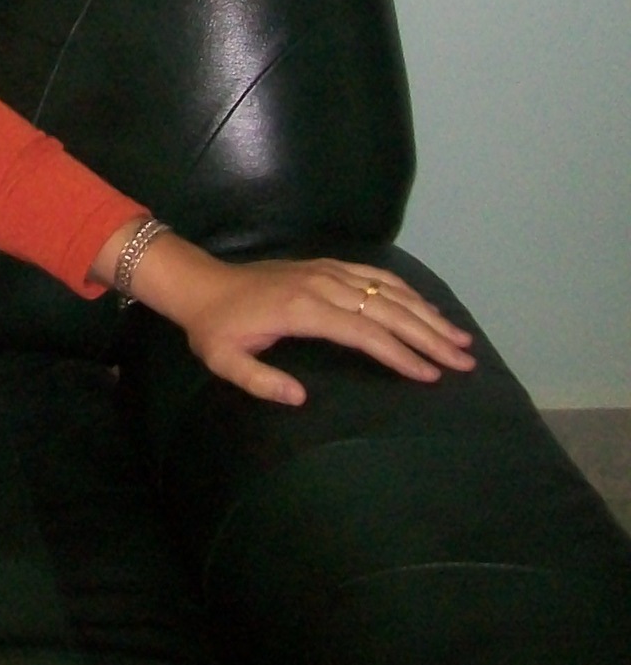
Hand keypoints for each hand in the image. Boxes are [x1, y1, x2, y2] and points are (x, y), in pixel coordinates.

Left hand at [95, 225, 475, 406]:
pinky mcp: (325, 265)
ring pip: (387, 290)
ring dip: (426, 313)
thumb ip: (260, 381)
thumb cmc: (214, 327)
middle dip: (429, 336)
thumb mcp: (224, 360)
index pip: (364, 333)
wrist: (200, 284)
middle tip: (464, 361)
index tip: (431, 375)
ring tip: (460, 338)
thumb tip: (300, 398)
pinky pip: (373, 274)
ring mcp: (325, 271)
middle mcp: (321, 285)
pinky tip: (426, 307)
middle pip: (386, 310)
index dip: (400, 354)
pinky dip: (405, 289)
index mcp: (301, 309)